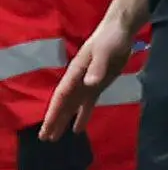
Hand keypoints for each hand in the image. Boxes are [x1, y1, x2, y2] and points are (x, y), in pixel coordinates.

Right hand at [42, 21, 135, 138]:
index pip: (62, 95)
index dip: (55, 112)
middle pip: (64, 104)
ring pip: (73, 106)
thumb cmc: (110, 39)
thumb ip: (97, 67)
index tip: (47, 126)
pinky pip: (87, 103)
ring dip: (64, 120)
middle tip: (45, 138)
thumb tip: (89, 83)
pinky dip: (82, 115)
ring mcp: (87, 83)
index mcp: (76, 72)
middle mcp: (78, 80)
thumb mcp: (105, 51)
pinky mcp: (98, 85)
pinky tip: (78, 129)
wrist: (120, 32)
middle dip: (54, 120)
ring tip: (54, 137)